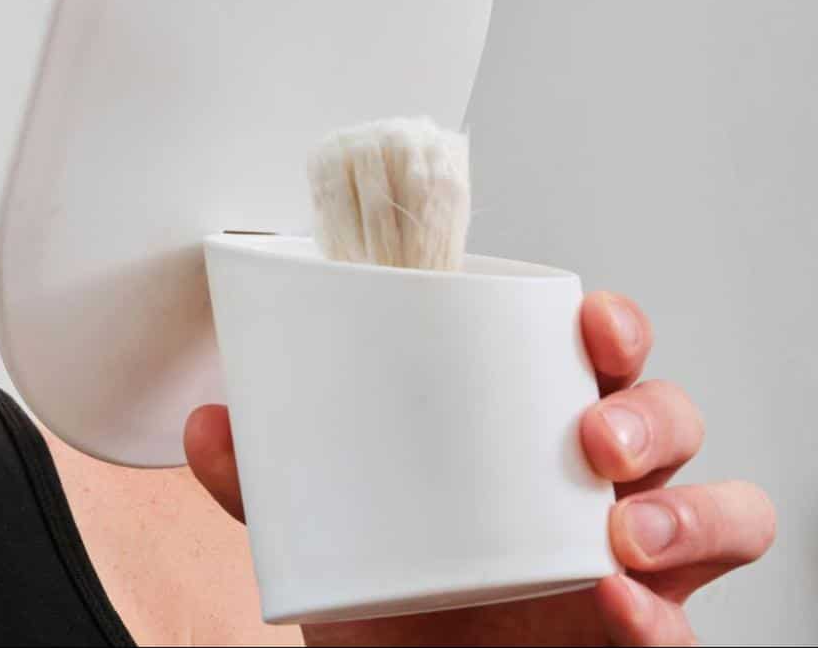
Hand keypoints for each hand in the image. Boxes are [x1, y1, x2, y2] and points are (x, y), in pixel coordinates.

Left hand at [184, 291, 774, 645]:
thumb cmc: (398, 597)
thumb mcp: (326, 531)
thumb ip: (266, 479)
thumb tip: (208, 424)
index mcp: (533, 432)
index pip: (601, 353)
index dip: (612, 325)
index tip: (586, 319)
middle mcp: (600, 488)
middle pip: (673, 416)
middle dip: (650, 410)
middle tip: (591, 433)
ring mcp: (636, 567)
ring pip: (726, 512)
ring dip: (690, 509)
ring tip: (620, 528)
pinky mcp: (644, 640)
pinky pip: (690, 629)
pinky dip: (666, 619)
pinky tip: (619, 602)